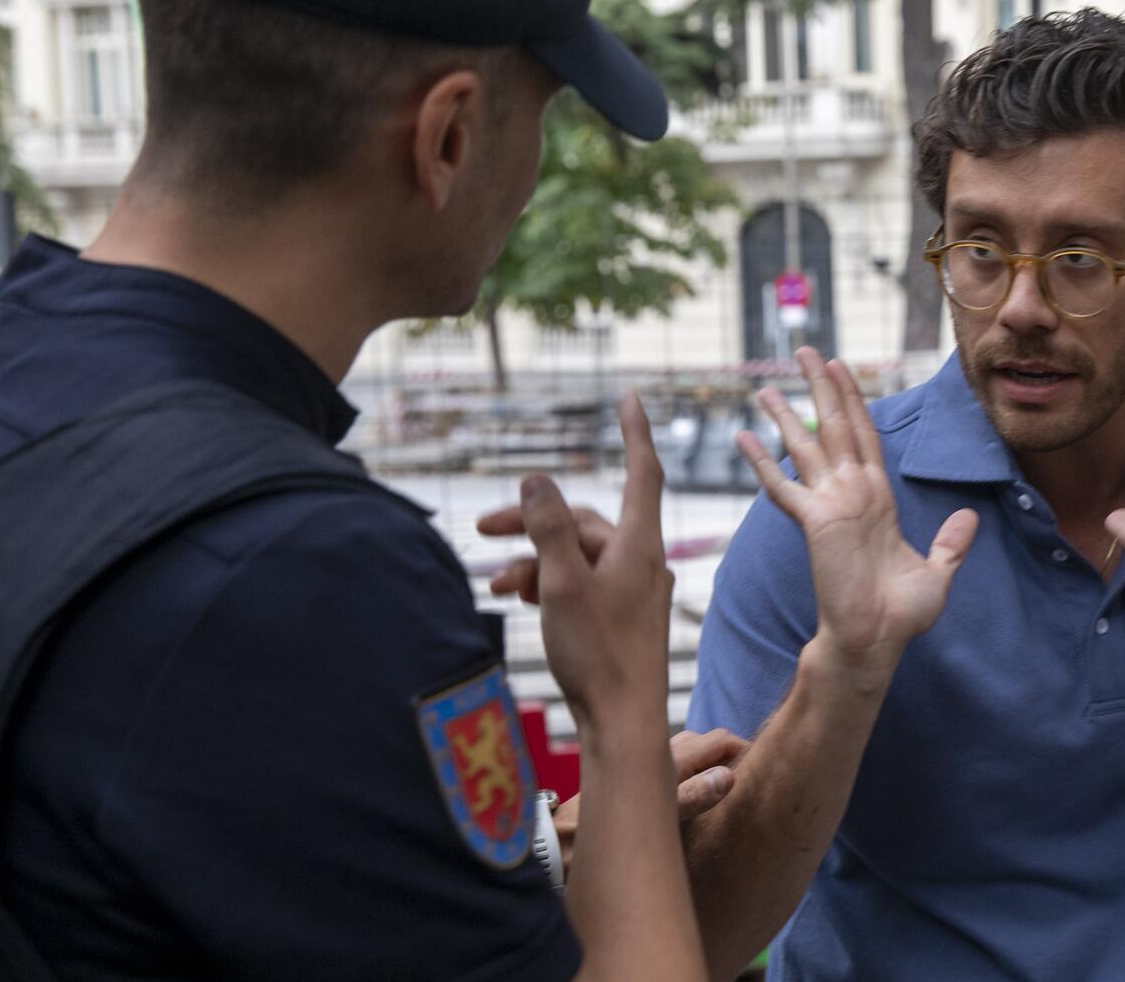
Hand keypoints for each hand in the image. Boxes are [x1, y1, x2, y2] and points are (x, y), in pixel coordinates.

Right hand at [503, 393, 671, 731]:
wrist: (623, 725)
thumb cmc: (598, 656)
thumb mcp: (562, 584)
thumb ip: (548, 528)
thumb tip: (536, 479)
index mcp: (638, 544)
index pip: (641, 471)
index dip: (635, 431)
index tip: (632, 397)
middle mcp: (642, 561)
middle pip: (584, 520)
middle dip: (533, 522)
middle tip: (481, 529)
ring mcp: (634, 591)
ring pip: (577, 556)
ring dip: (534, 562)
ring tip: (495, 585)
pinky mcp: (621, 618)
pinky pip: (582, 584)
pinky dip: (549, 585)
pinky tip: (517, 599)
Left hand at [549, 729, 748, 881]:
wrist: (553, 846)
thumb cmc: (601, 833)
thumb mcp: (653, 818)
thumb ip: (691, 798)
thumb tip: (729, 776)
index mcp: (666, 757)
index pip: (720, 739)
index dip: (744, 750)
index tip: (764, 770)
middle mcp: (655, 754)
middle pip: (705, 743)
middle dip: (729, 757)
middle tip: (749, 783)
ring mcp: (642, 766)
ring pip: (687, 755)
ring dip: (709, 766)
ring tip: (725, 793)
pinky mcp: (631, 781)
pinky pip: (672, 769)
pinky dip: (691, 776)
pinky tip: (690, 802)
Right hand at [738, 348, 978, 674]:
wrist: (877, 642)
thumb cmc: (901, 616)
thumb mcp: (938, 572)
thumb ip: (951, 543)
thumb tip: (970, 517)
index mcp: (878, 500)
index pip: (865, 437)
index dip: (855, 401)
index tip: (842, 370)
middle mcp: (851, 495)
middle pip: (835, 427)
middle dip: (821, 388)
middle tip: (805, 351)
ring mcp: (830, 506)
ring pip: (806, 447)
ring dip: (786, 415)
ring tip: (763, 386)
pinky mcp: (815, 522)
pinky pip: (783, 485)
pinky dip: (762, 462)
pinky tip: (743, 438)